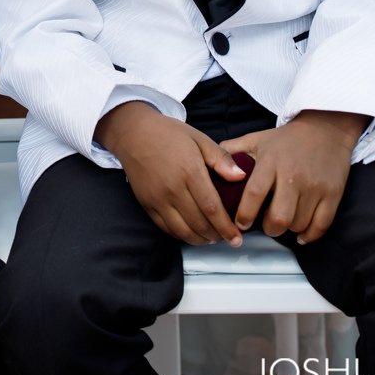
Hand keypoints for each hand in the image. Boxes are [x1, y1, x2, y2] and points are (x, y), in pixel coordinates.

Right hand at [95, 101, 245, 245]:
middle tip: (228, 238)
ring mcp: (158, 199)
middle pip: (199, 224)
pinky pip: (166, 228)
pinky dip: (181, 235)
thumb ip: (221, 159)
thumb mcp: (200, 139)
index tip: (237, 238)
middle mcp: (173, 189)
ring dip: (200, 240)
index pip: (212, 208)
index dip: (227, 227)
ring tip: (211, 238)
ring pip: (182, 231)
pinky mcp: (147, 204)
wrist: (134, 133)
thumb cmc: (169, 134)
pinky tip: (191, 233)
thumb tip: (241, 176)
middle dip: (217, 236)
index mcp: (190, 172)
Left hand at [220, 110, 367, 244]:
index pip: (253, 195)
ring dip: (288, 230)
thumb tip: (207, 164)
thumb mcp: (257, 139)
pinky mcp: (333, 193)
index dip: (244, 215)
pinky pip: (321, 225)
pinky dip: (309, 235)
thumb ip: (232, 152)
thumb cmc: (287, 138)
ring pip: (298, 224)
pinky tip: (301, 233)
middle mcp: (293, 175)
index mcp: (271, 162)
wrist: (327, 128)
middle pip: (278, 218)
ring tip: (283, 221)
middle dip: (268, 229)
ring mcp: (315, 186)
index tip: (240, 224)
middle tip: (265, 226)